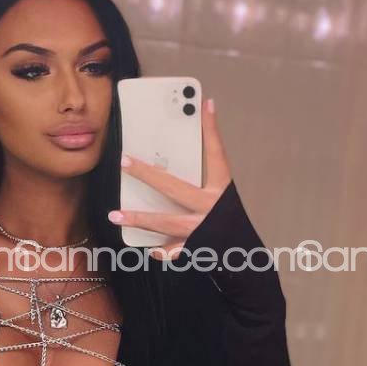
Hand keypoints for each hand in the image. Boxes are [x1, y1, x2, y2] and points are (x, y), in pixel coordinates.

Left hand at [110, 95, 231, 259]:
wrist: (249, 262)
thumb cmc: (233, 227)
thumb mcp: (224, 201)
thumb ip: (204, 186)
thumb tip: (173, 169)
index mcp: (223, 191)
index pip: (217, 154)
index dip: (212, 129)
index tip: (205, 103)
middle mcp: (213, 208)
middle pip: (174, 187)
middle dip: (147, 174)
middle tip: (124, 161)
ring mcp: (204, 230)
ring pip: (166, 222)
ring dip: (140, 219)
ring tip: (116, 215)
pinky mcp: (198, 250)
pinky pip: (173, 251)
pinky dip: (162, 251)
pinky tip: (150, 249)